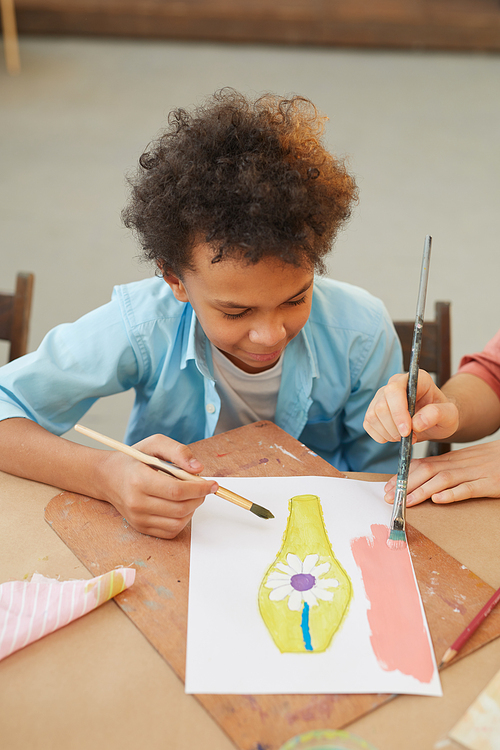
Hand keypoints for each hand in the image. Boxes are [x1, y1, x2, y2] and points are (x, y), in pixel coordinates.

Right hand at [97, 434, 217, 538]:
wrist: (108, 477)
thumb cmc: (134, 459)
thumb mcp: (155, 444)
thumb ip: (178, 451)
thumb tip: (198, 468)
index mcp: (139, 480)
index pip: (177, 491)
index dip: (200, 489)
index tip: (213, 484)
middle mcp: (136, 503)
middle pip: (180, 508)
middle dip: (199, 498)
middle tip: (203, 488)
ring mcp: (137, 518)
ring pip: (178, 522)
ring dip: (192, 509)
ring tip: (190, 495)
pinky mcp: (140, 528)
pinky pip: (170, 531)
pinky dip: (182, 520)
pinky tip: (180, 506)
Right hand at [363, 370, 458, 443]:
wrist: (435, 422)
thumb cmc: (443, 415)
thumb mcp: (450, 415)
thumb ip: (437, 414)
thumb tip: (417, 422)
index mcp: (414, 379)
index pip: (395, 390)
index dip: (398, 412)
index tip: (407, 431)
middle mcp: (394, 384)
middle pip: (381, 406)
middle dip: (394, 427)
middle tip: (410, 437)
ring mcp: (381, 397)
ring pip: (372, 416)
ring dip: (389, 433)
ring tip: (405, 437)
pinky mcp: (373, 410)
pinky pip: (368, 425)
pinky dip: (381, 436)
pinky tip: (395, 436)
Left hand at [383, 440, 499, 505]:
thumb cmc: (491, 461)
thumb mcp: (466, 462)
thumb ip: (446, 468)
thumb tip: (422, 479)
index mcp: (453, 459)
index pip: (422, 465)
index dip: (402, 476)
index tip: (387, 487)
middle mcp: (460, 464)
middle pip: (428, 471)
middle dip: (405, 485)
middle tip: (389, 498)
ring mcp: (474, 473)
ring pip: (443, 479)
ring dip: (422, 491)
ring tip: (406, 501)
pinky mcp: (489, 483)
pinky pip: (469, 488)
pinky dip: (453, 494)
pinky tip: (439, 500)